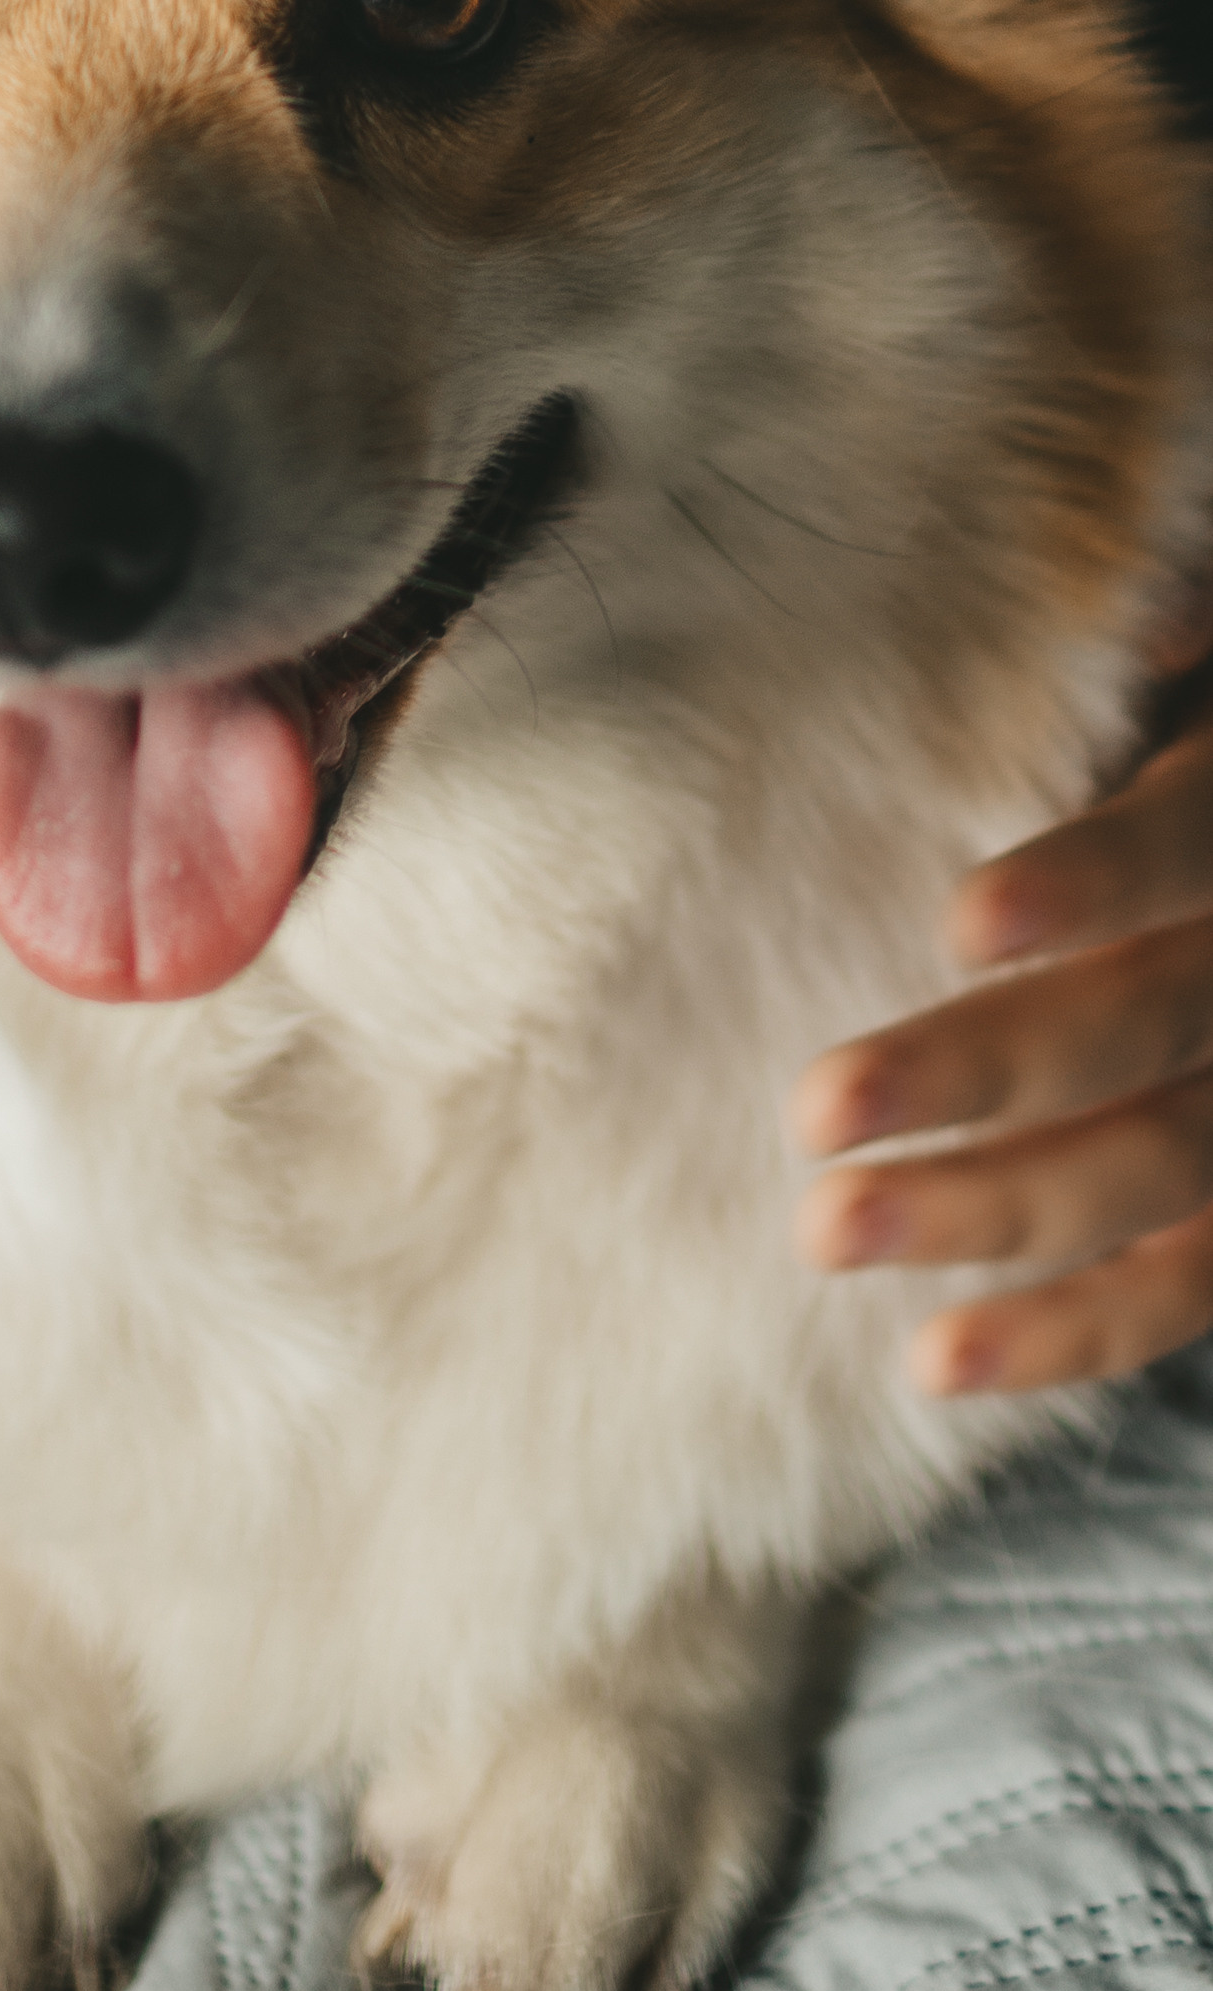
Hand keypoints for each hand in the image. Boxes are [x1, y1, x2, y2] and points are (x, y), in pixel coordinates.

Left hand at [791, 693, 1212, 1394]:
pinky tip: (938, 1362)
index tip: (965, 919)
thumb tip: (1093, 628)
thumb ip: (1168, 635)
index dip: (1096, 881)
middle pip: (1153, 1027)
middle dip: (987, 1074)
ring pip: (1163, 1170)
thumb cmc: (1205, 750)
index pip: (1191, 849)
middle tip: (816, 1110)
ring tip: (830, 1234)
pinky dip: (1075, 1331)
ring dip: (996, 1217)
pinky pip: (1190, 1283)